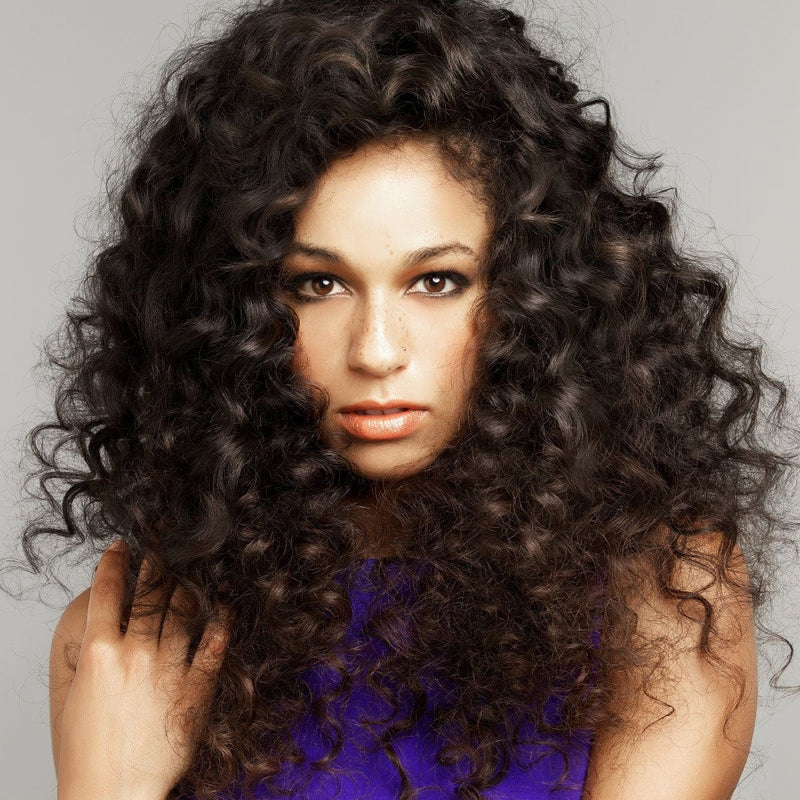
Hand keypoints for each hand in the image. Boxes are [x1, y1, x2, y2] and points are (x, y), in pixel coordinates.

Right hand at [56, 540, 229, 799]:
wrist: (112, 795)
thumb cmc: (85, 753)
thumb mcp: (66, 699)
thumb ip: (76, 654)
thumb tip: (92, 620)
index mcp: (99, 654)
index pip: (109, 591)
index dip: (116, 561)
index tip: (122, 547)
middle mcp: (136, 655)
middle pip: (151, 592)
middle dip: (156, 564)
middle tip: (161, 551)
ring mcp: (169, 670)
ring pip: (184, 609)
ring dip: (187, 586)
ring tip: (189, 576)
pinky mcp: (197, 689)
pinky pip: (214, 644)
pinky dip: (220, 622)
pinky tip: (221, 607)